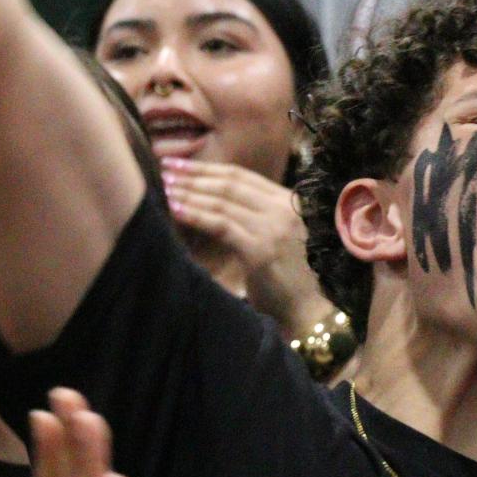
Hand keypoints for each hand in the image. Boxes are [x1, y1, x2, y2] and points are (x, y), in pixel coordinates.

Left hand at [160, 158, 327, 337]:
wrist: (312, 312)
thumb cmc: (292, 279)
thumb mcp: (278, 237)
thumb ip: (257, 217)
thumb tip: (213, 202)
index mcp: (290, 202)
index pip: (241, 175)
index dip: (207, 168)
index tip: (179, 163)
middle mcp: (284, 209)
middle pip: (229, 183)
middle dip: (193, 175)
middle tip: (164, 170)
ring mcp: (274, 228)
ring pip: (223, 201)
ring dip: (189, 193)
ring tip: (165, 189)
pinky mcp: (261, 251)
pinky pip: (222, 226)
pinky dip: (196, 215)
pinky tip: (176, 210)